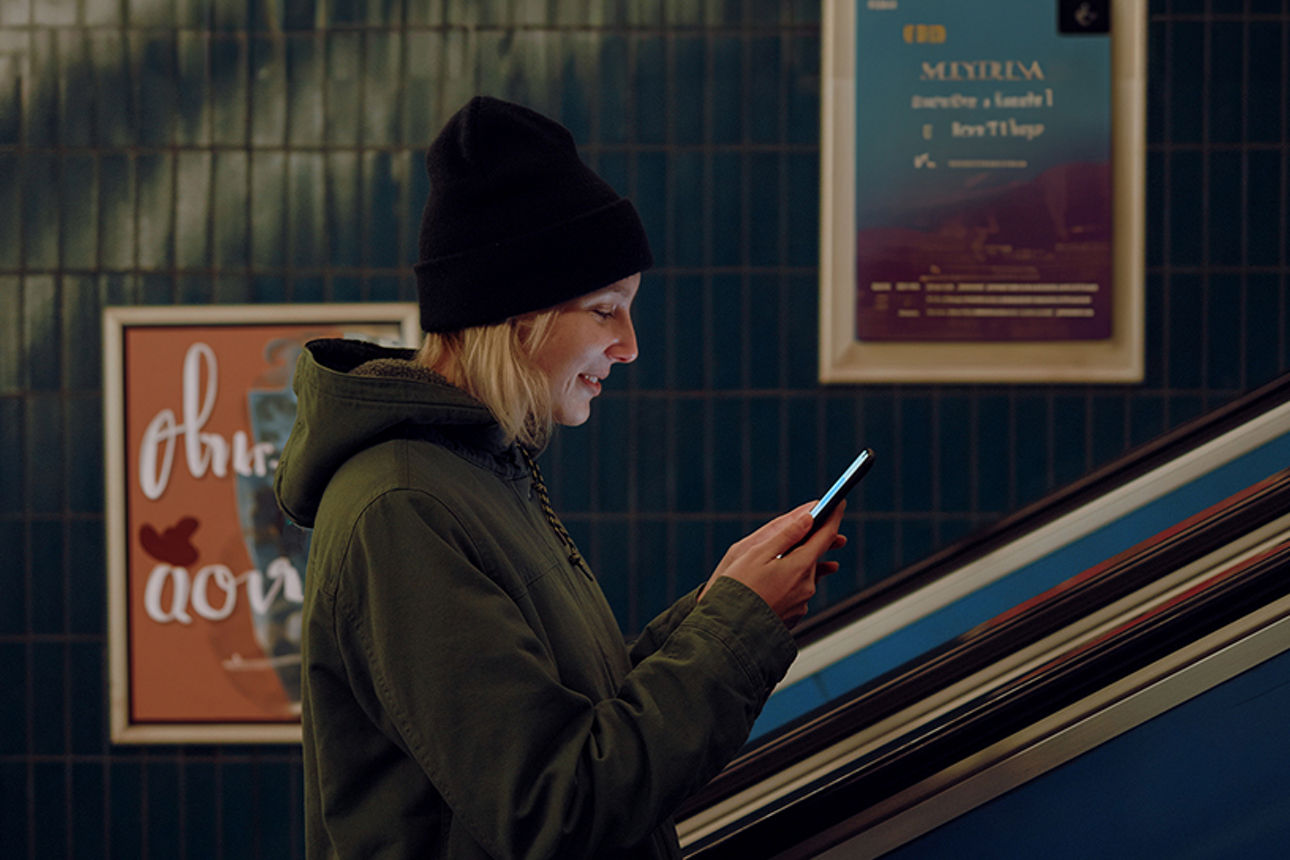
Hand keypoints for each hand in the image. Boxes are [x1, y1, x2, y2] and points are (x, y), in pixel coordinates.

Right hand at [698, 501, 846, 626]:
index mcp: (800, 566)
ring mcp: (801, 603)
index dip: (832, 516)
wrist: (729, 632)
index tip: (838, 502)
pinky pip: (797, 591)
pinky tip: (774, 580)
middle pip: (815, 555)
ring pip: (805, 573)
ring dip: (798, 561)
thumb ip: (785, 535)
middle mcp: (807, 586)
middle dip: (812, 539)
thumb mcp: (756, 554)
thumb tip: (808, 518)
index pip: (825, 536)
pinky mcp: (793, 615)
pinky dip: (790, 580)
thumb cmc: (737, 590)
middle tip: (813, 523)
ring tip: (784, 554)